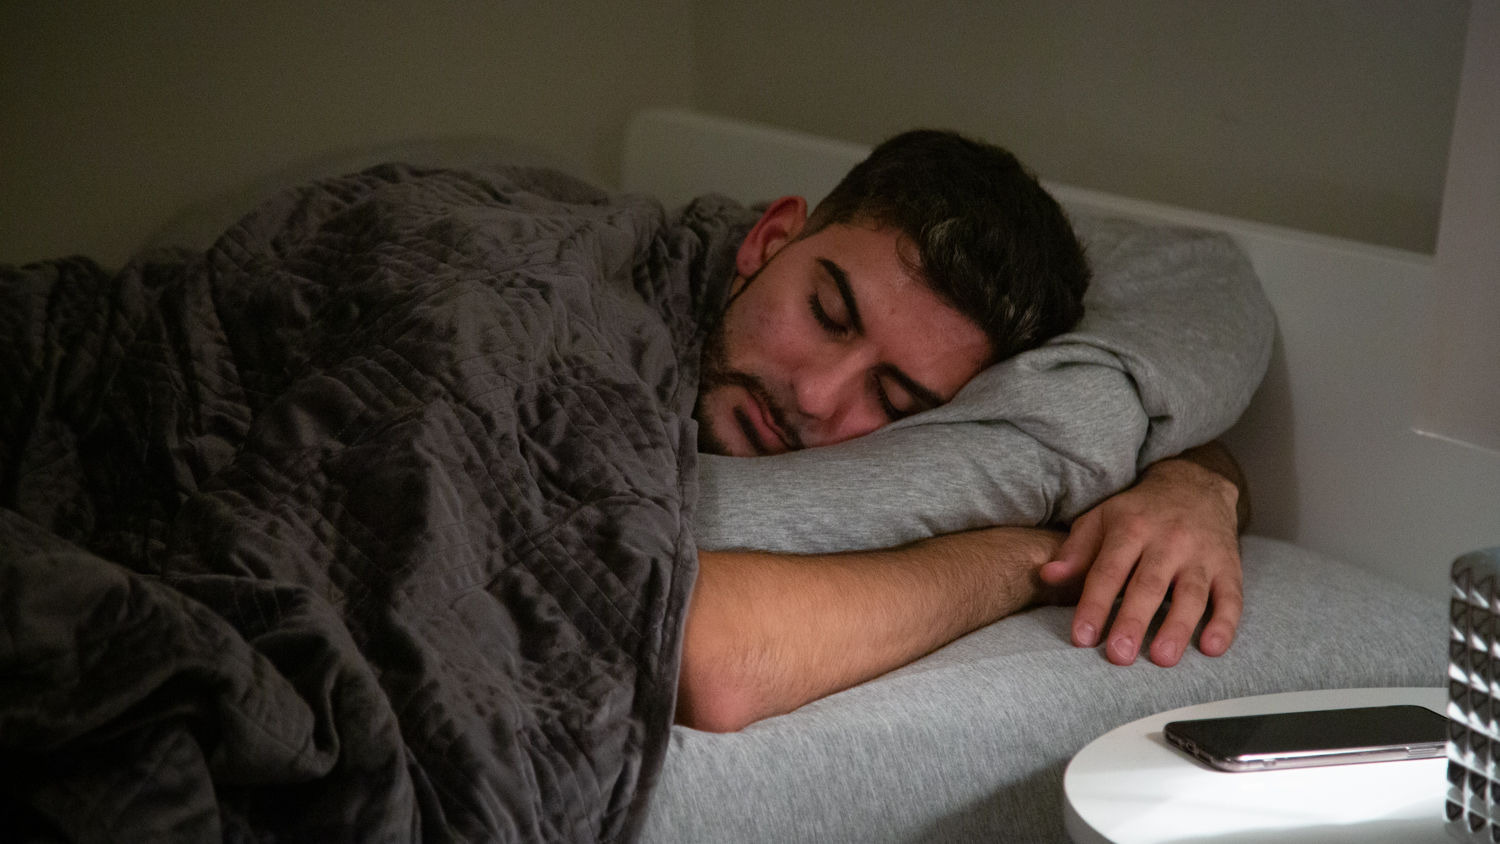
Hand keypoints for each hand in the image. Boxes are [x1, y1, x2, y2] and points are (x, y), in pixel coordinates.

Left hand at [1038, 448, 1243, 666]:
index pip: (1109, 570)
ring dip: (1177, 627)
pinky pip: (1230, 597)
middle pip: (1149, 584)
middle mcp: (1168, 541)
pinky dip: (1224, 623)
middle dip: (1133, 620)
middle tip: (1119, 655)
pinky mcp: (1228, 568)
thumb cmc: (1140, 512)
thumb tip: (1048, 576)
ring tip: (1162, 658)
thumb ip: (1076, 550)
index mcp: (1131, 528)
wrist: (1196, 486)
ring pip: (1191, 593)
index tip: (1082, 637)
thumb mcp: (1102, 519)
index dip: (1094, 604)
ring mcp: (1201, 555)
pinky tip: (1213, 647)